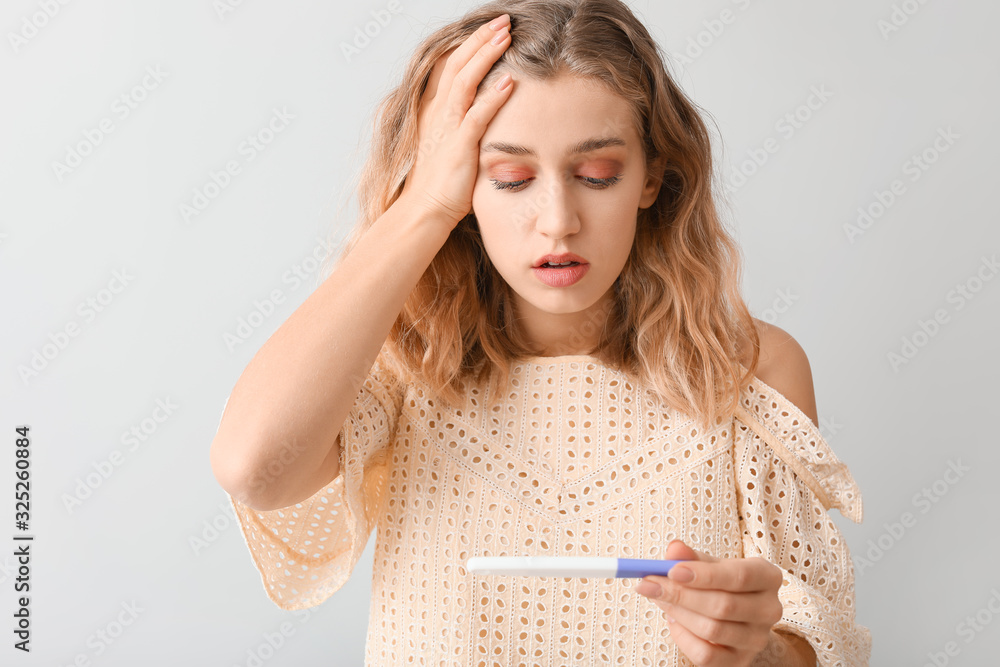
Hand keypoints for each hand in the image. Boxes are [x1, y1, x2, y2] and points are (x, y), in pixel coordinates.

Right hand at [399, 13, 514, 227]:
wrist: (425, 210)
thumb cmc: (441, 184)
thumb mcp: (452, 146)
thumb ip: (467, 125)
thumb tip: (490, 113)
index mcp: (437, 111)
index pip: (452, 66)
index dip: (471, 45)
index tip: (492, 29)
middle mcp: (439, 113)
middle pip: (458, 63)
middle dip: (480, 39)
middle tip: (503, 21)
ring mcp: (447, 128)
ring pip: (465, 80)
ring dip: (486, 56)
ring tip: (506, 36)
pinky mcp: (458, 146)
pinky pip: (476, 115)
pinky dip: (493, 97)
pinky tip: (509, 81)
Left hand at [633, 539, 787, 665]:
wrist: (738, 616)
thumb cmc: (722, 583)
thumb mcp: (710, 564)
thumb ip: (691, 556)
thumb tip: (674, 549)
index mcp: (767, 577)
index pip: (739, 576)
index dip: (704, 574)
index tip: (671, 570)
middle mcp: (769, 609)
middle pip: (723, 605)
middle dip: (680, 594)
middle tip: (649, 584)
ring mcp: (757, 639)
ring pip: (712, 630)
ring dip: (677, 613)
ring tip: (659, 598)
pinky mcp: (741, 661)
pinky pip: (706, 655)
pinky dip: (682, 636)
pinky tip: (673, 620)